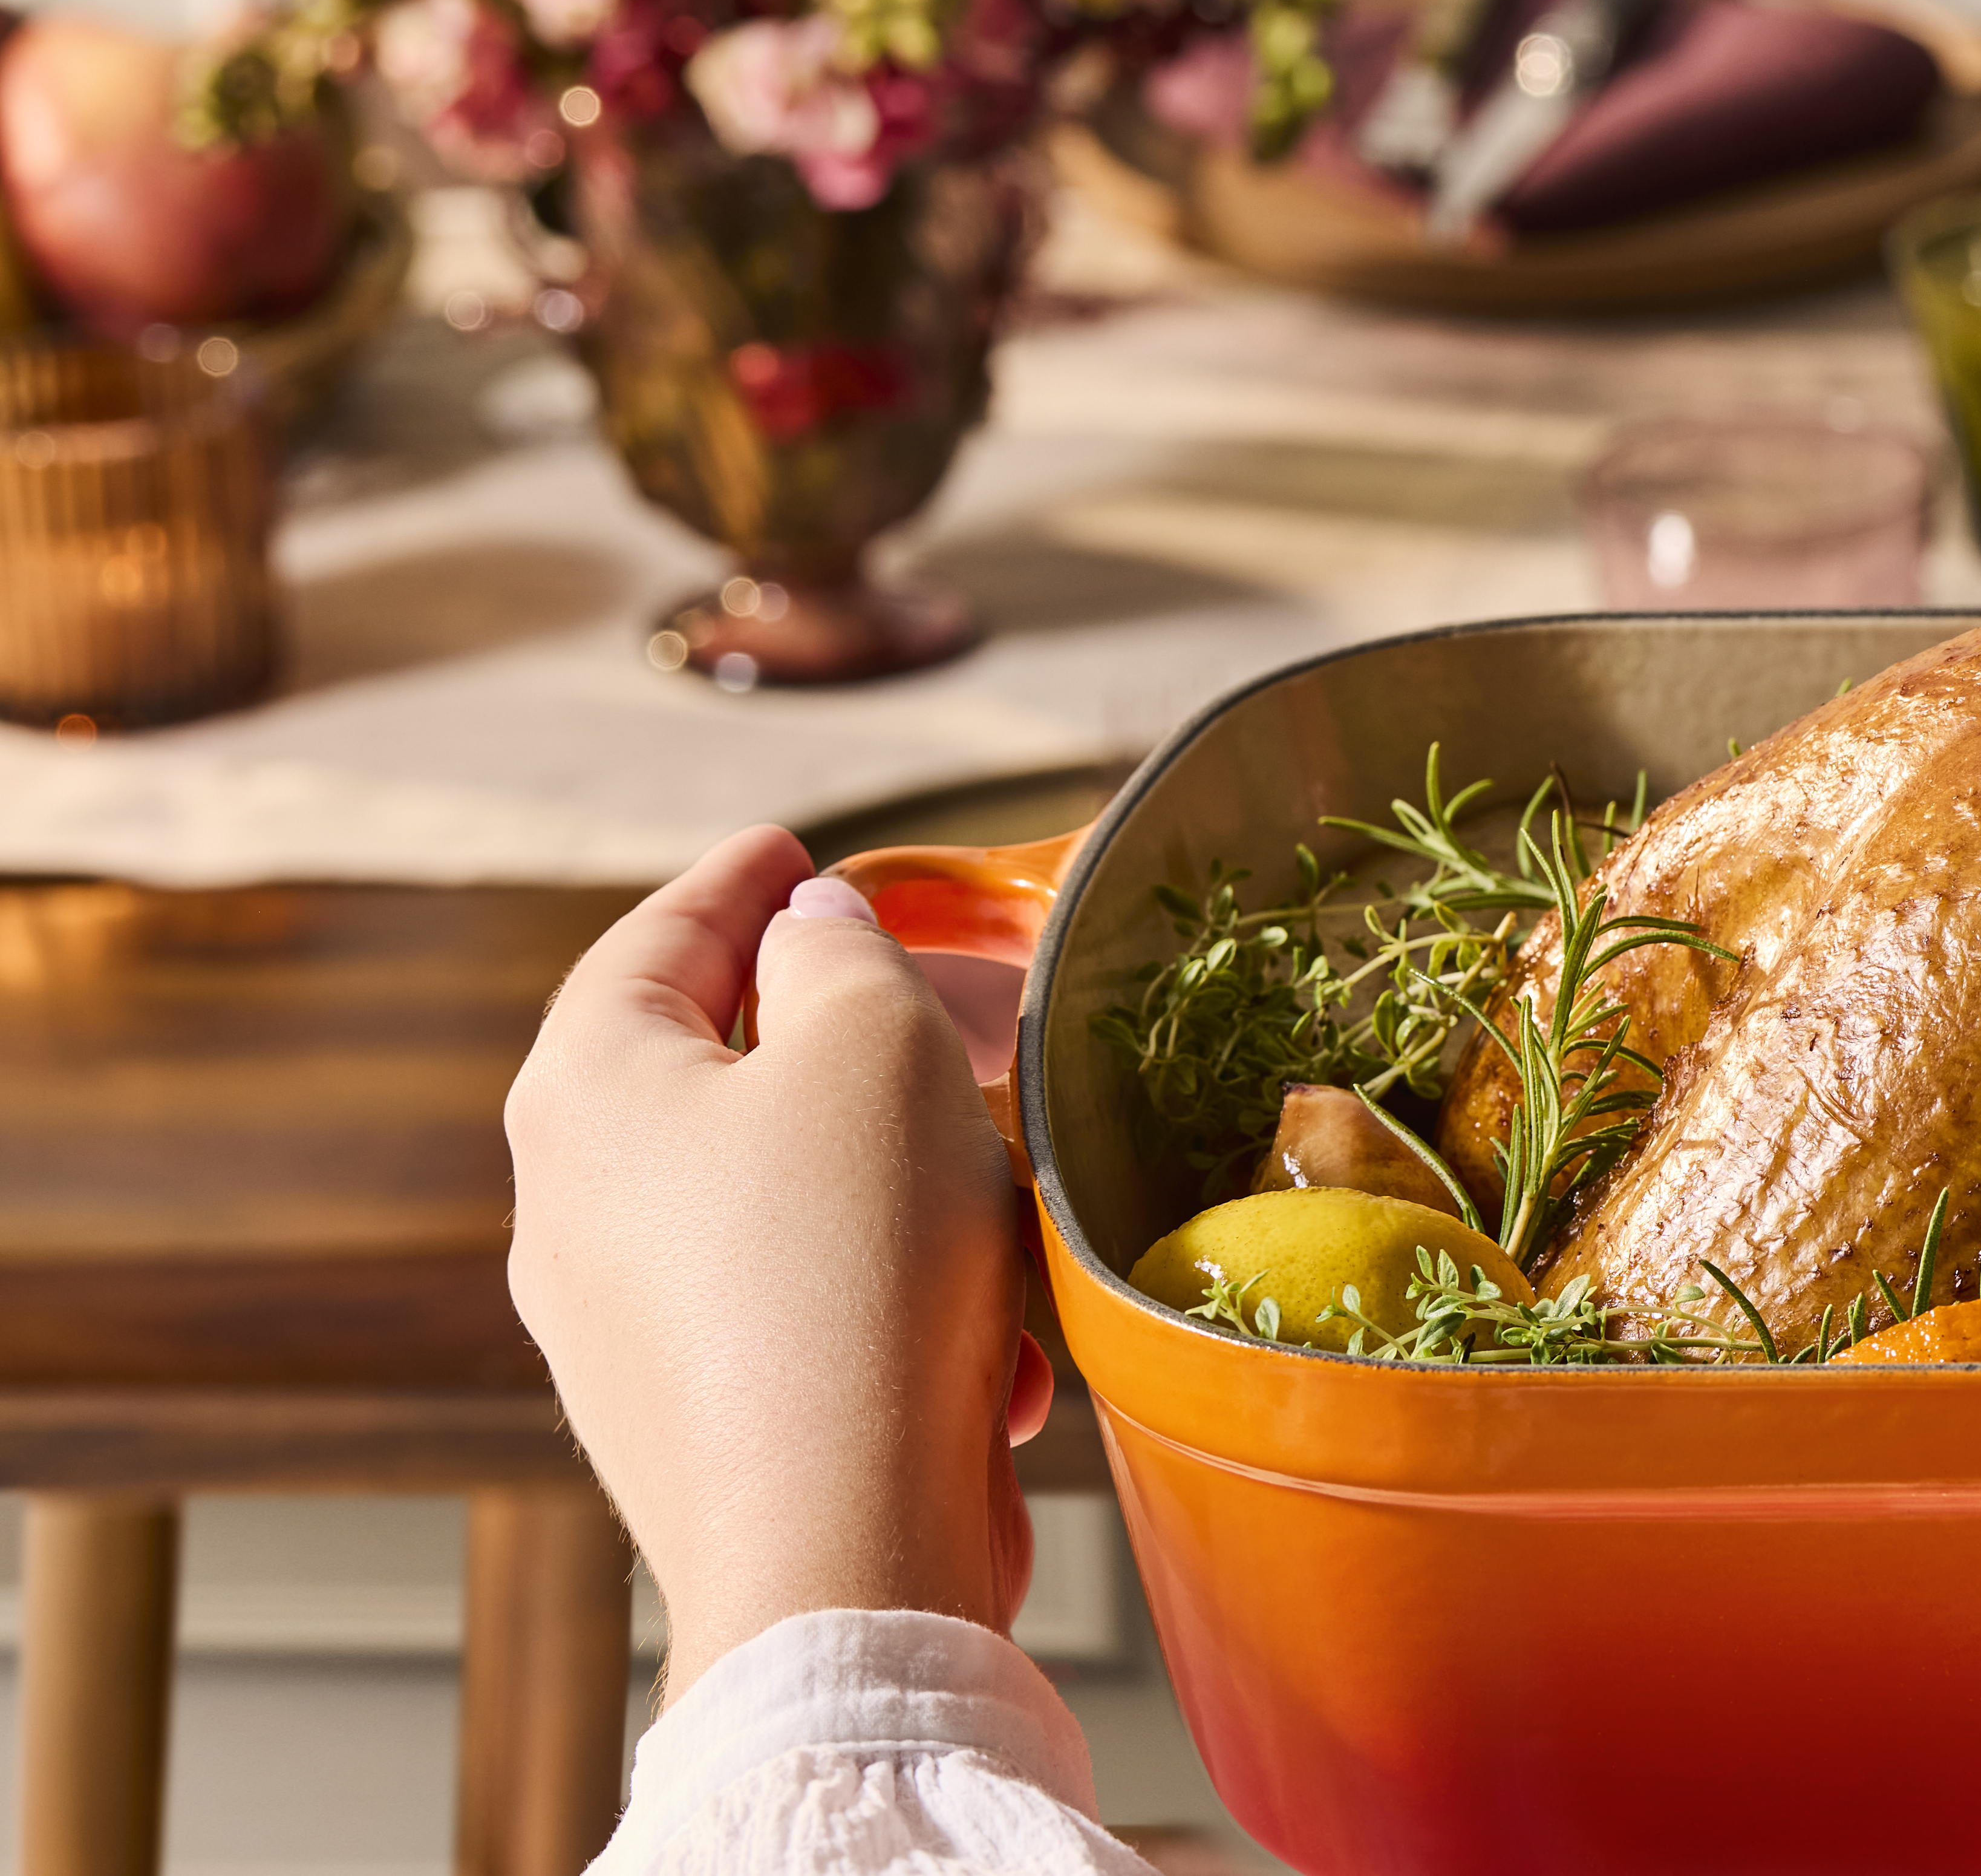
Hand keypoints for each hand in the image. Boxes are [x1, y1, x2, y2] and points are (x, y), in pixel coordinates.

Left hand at [505, 825, 1052, 1707]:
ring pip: (772, 1199)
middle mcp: (572, 1210)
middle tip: (952, 998)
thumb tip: (808, 936)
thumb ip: (841, 958)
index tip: (796, 849)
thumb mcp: (872, 1049)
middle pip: (714, 1072)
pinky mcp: (689, 1425)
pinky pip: (798, 1314)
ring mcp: (619, 1331)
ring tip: (995, 1177)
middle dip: (846, 1033)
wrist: (837, 1545)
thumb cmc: (851, 1268)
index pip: (653, 941)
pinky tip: (985, 1332)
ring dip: (891, 1177)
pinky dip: (890, 1295)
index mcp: (585, 1094)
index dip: (739, 883)